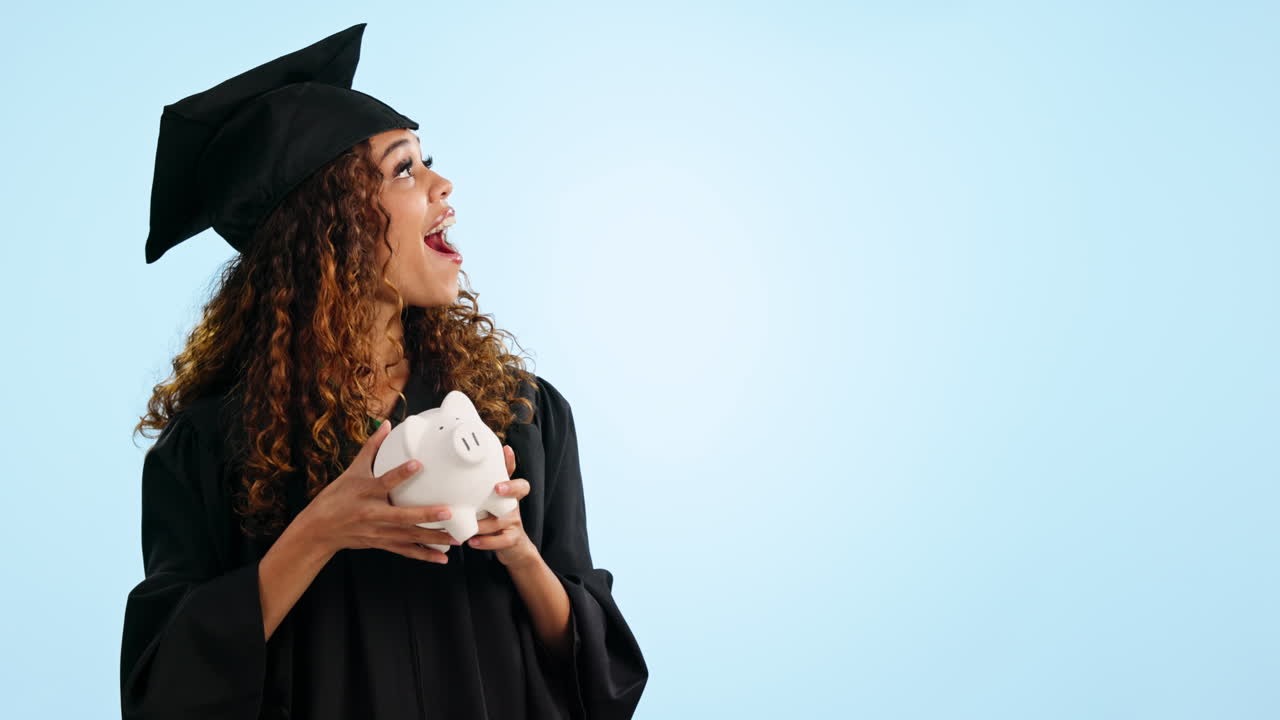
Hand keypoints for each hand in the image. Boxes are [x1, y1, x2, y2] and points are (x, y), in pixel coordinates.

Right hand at [299, 419, 458, 563]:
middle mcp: (372, 514)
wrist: (318, 530)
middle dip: (426, 515)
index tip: (417, 464)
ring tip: (456, 538)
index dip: (400, 473)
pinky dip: (424, 555)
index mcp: (365, 492)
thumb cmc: (335, 498)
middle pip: (402, 516)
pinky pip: (405, 551)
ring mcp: (378, 532)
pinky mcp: (381, 543)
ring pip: (408, 536)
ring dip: (433, 538)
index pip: (384, 481)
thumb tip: (387, 425)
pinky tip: (442, 558)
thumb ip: (372, 448)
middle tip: (449, 512)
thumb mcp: (352, 471)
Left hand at [467, 444, 538, 569]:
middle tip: (497, 488)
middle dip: (510, 488)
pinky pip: (500, 541)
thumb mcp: (493, 501)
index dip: (512, 468)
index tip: (505, 454)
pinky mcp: (512, 539)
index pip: (519, 481)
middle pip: (519, 493)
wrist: (513, 546)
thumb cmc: (496, 519)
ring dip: (483, 524)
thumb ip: (485, 486)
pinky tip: (473, 542)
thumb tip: (471, 464)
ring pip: (501, 521)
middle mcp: (514, 506)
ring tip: (470, 527)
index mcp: (509, 495)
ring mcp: (514, 523)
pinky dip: (485, 542)